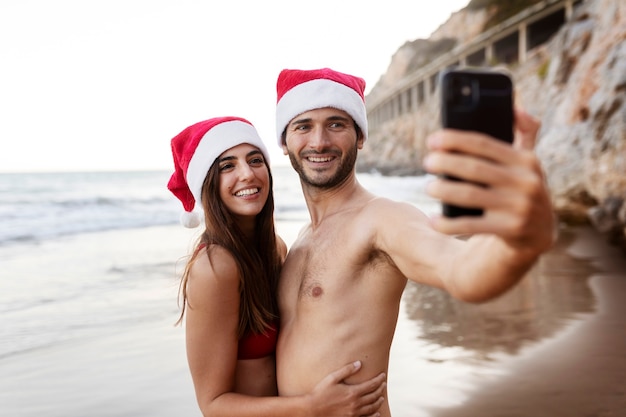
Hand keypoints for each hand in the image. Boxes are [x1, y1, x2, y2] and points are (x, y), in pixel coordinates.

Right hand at [307, 361, 385, 416]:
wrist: (313, 409)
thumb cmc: (321, 392)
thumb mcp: (332, 378)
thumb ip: (347, 370)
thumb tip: (359, 363)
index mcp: (353, 392)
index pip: (372, 385)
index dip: (379, 379)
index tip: (383, 375)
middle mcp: (356, 403)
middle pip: (374, 395)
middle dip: (380, 389)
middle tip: (383, 384)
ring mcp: (354, 413)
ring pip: (372, 407)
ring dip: (378, 401)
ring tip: (381, 396)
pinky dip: (374, 415)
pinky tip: (377, 412)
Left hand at [424, 108, 554, 254]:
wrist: (540, 235)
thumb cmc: (523, 190)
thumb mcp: (529, 164)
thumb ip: (525, 134)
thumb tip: (515, 107)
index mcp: (527, 160)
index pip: (483, 143)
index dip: (454, 139)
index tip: (432, 140)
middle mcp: (526, 182)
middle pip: (473, 168)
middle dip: (445, 163)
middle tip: (427, 162)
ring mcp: (519, 207)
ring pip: (469, 195)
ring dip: (443, 190)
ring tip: (428, 187)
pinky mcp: (510, 230)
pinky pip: (471, 225)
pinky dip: (448, 224)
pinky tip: (433, 221)